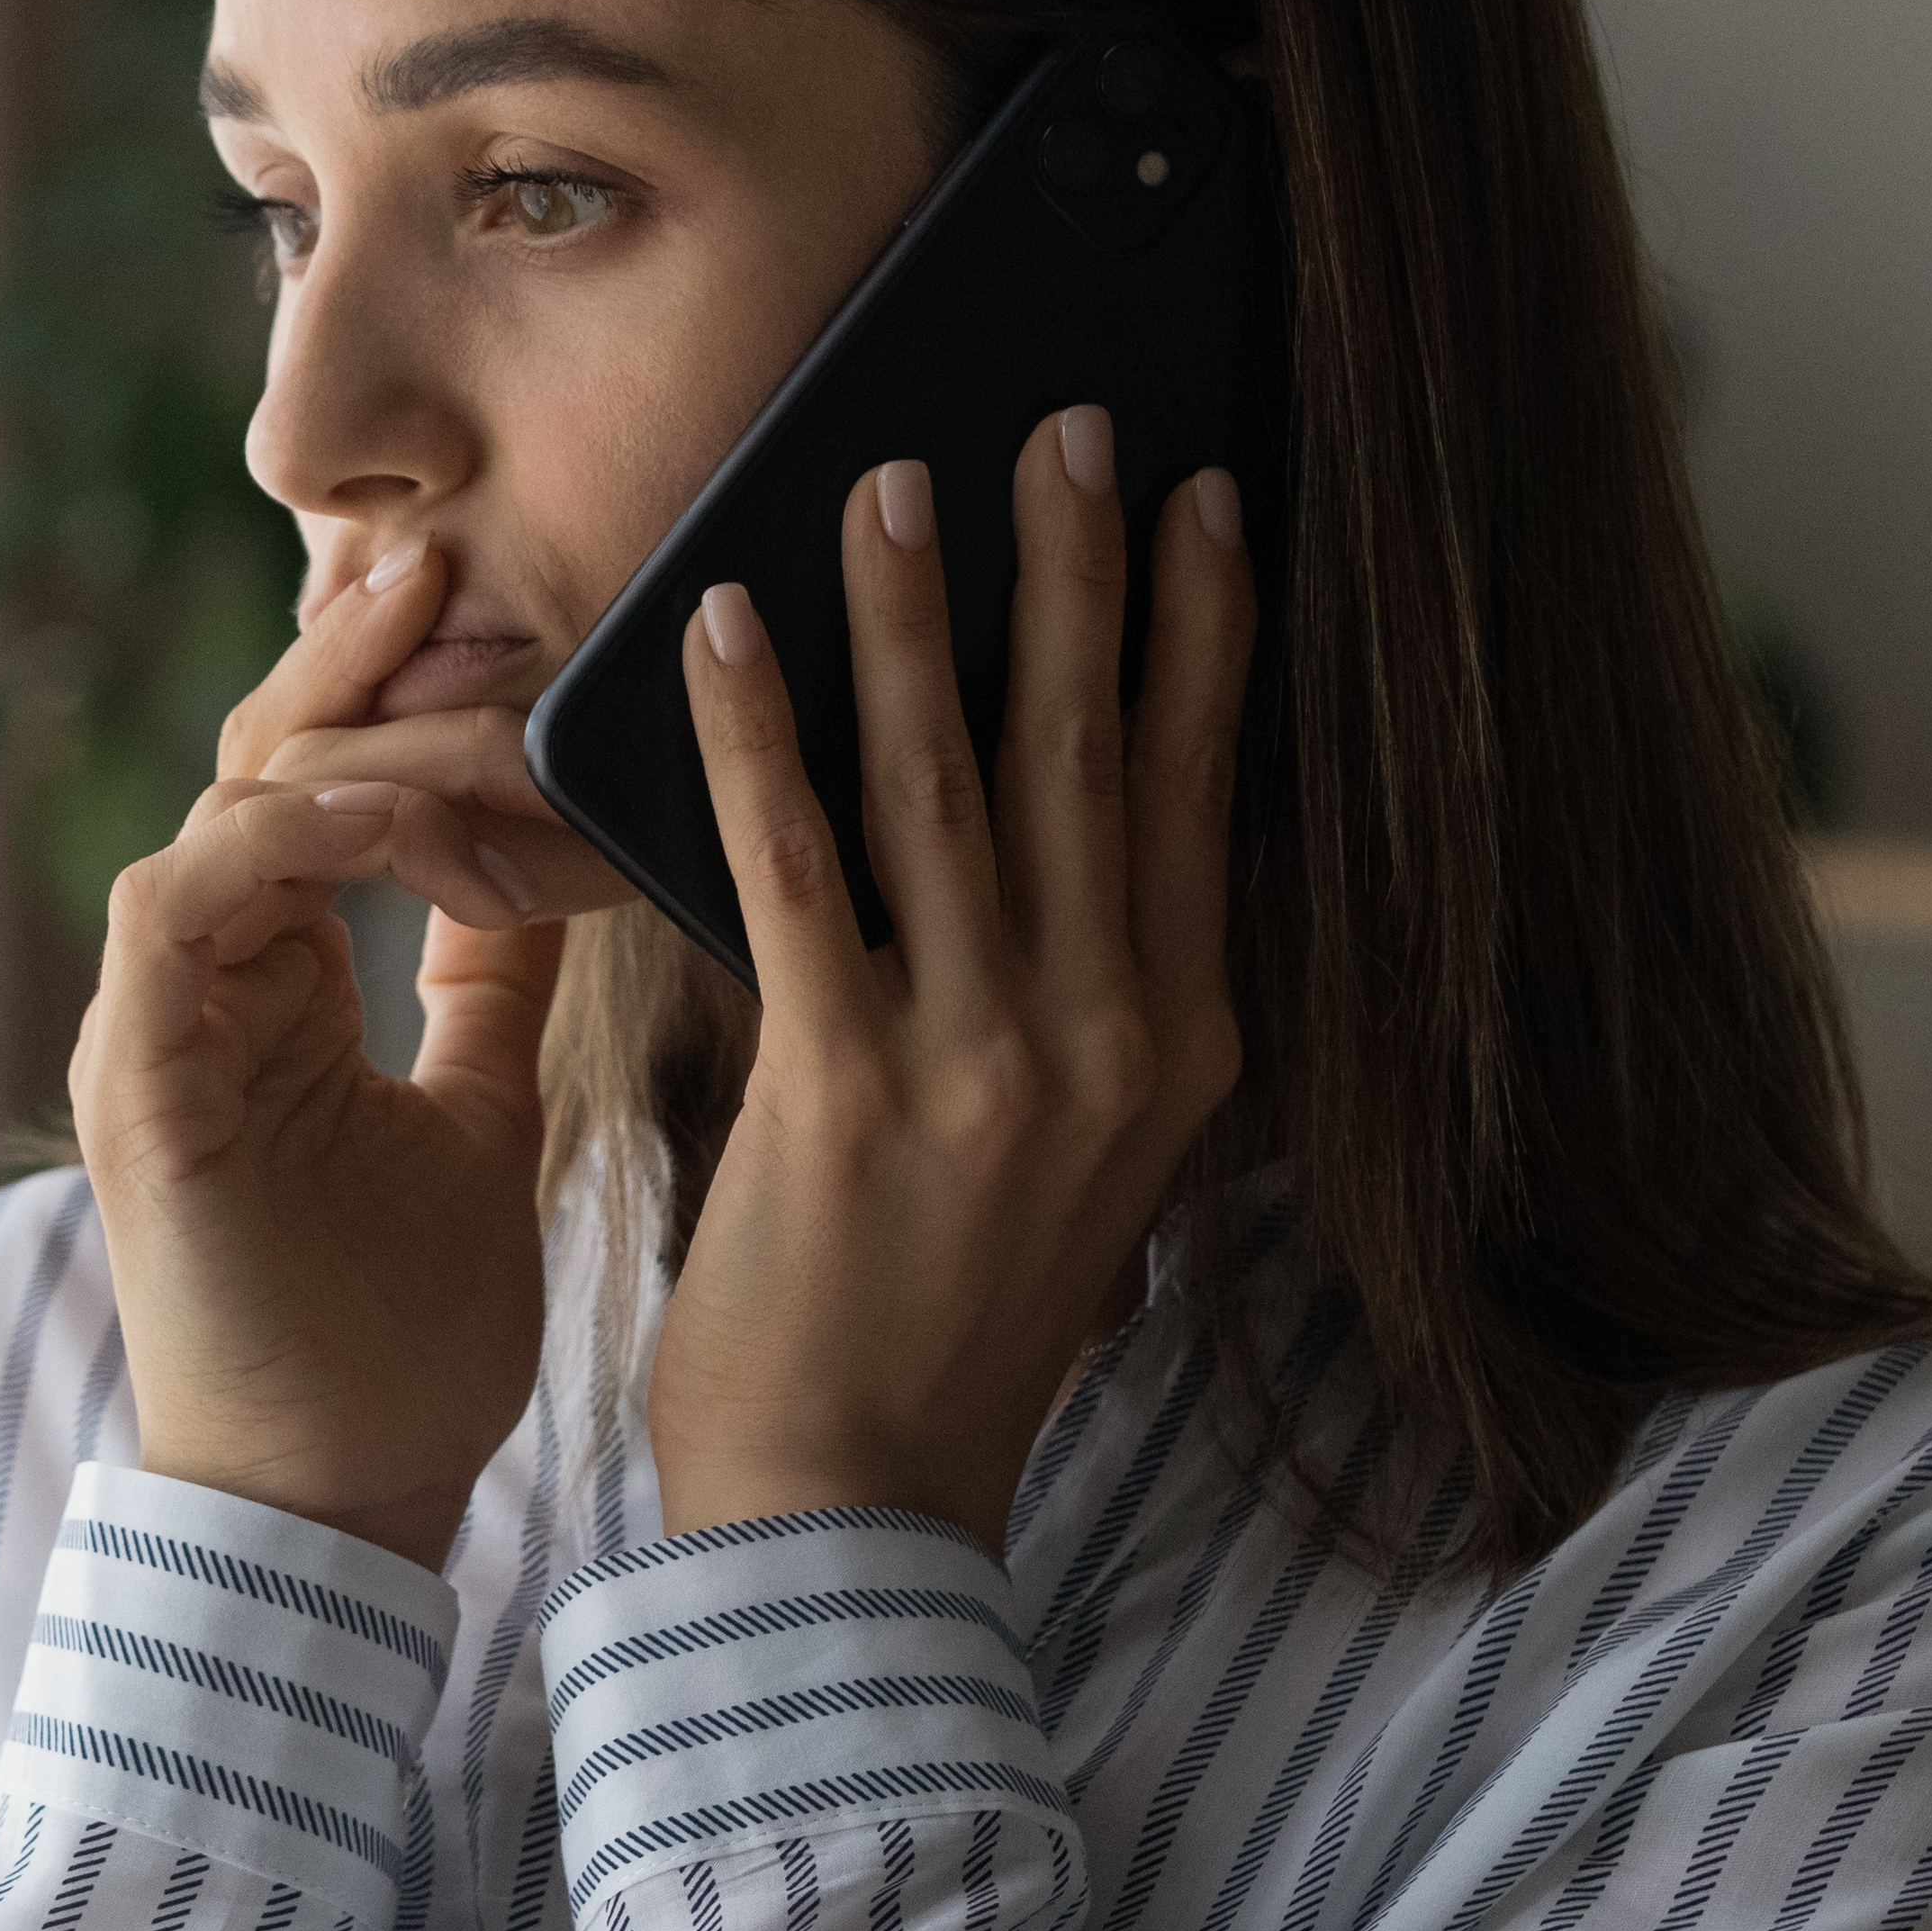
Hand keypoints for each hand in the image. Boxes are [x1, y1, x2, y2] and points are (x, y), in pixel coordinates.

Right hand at [69, 546, 571, 1564]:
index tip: (506, 607)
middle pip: (257, 763)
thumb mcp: (482, 1116)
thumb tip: (553, 862)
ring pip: (216, 809)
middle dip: (352, 656)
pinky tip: (382, 810)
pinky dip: (274, 843)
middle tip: (447, 553)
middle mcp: (199, 985)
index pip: (321, 782)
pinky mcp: (139, 1081)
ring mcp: (155, 1029)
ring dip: (332, 735)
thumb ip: (491, 987)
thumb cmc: (406, 1342)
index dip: (399, 690)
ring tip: (447, 673)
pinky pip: (178, 906)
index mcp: (273, 984)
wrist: (340, 1510)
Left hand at [644, 410, 1254, 1548]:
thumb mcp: (1079, 1165)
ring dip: (916, 614)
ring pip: (950, 782)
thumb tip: (1072, 850)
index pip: (1201, 796)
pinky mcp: (844, 1085)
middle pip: (1096, 754)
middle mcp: (1107, 1041)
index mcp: (1177, 1050)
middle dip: (1083, 571)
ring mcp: (984, 1062)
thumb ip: (1086, 1012)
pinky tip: (724, 625)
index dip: (1204, 634)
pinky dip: (756, 733)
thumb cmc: (941, 1327)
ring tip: (889, 480)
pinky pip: (793, 864)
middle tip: (1067, 422)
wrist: (855, 1508)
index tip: (1207, 498)